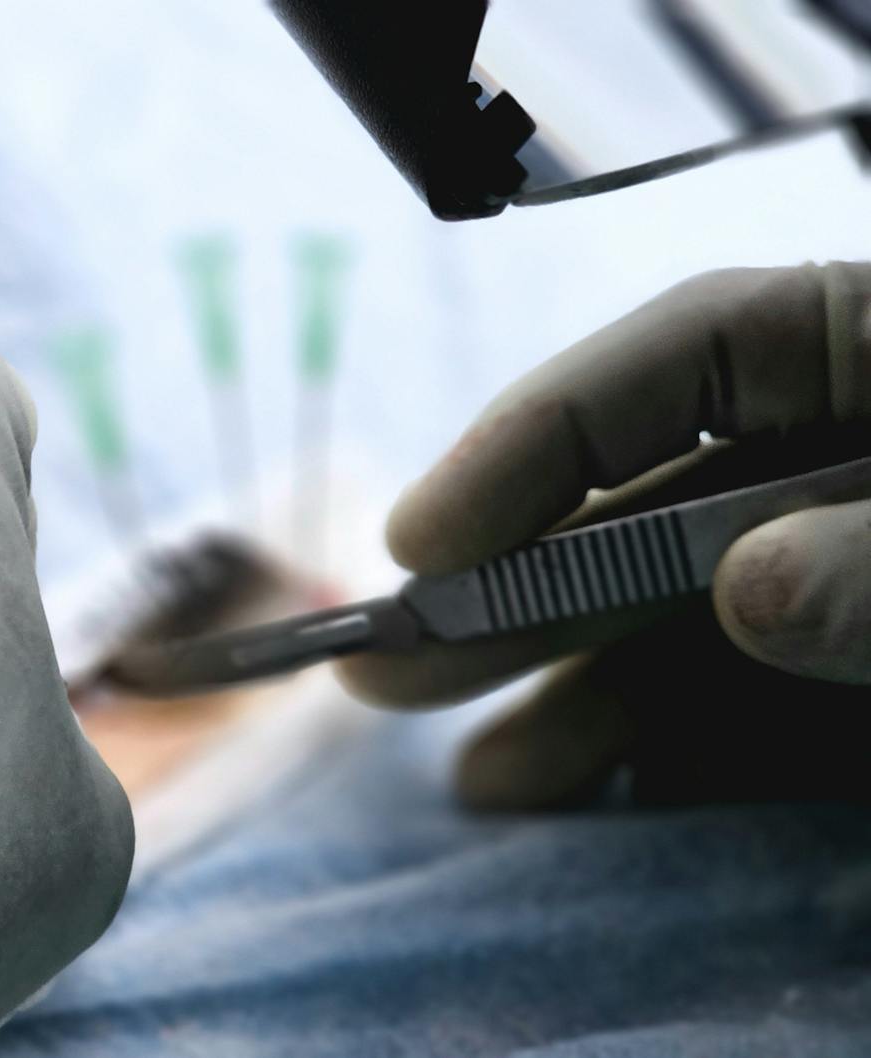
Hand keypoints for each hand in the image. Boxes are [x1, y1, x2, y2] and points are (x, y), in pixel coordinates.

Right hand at [339, 263, 870, 810]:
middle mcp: (842, 452)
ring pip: (682, 618)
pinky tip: (590, 798)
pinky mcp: (858, 678)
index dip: (534, 439)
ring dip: (574, 696)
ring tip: (487, 778)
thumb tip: (750, 589)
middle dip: (511, 589)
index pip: (688, 350)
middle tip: (380, 667)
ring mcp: (844, 565)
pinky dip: (668, 755)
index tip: (423, 541)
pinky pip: (749, 706)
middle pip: (647, 499)